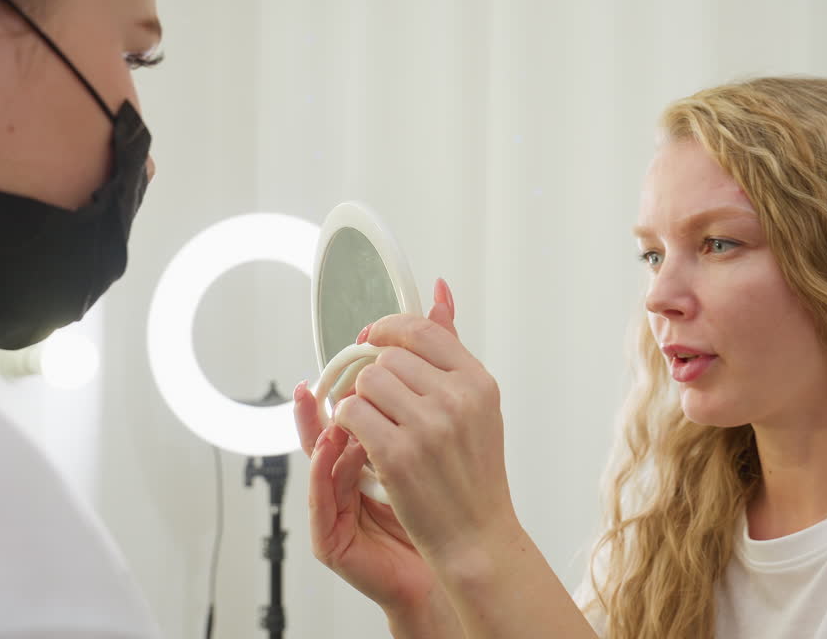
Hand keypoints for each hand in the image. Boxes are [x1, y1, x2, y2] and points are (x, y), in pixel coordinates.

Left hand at [332, 279, 522, 579]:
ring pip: (365, 382)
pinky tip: (363, 441)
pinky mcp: (398, 454)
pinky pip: (352, 413)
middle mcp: (457, 398)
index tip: (373, 343)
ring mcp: (429, 426)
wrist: (476, 536)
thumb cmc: (472, 474)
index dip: (387, 331)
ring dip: (359, 402)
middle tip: (376, 402)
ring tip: (374, 425)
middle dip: (372, 376)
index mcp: (478, 382)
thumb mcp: (475, 404)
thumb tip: (440, 290)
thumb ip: (450, 348)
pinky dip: (348, 424)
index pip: (421, 331)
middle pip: (387, 356)